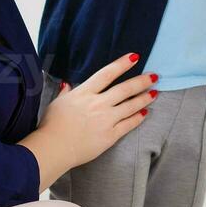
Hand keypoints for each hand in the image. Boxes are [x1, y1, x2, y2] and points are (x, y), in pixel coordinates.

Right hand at [31, 53, 158, 175]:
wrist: (53, 149)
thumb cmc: (50, 126)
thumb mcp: (56, 104)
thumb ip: (66, 93)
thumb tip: (67, 84)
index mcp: (84, 93)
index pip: (107, 74)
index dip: (122, 64)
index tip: (135, 57)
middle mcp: (98, 103)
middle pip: (125, 89)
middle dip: (142, 81)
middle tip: (155, 76)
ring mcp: (106, 119)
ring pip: (130, 105)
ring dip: (144, 98)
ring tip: (154, 93)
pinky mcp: (110, 136)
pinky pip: (128, 124)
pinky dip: (138, 118)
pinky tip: (145, 113)